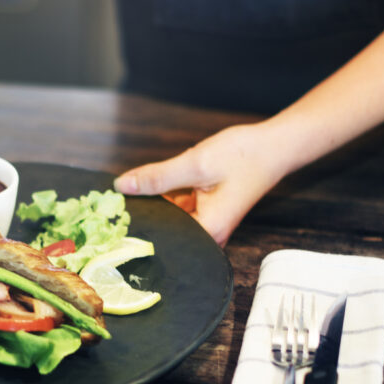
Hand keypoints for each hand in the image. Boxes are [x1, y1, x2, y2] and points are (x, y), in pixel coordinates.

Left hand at [113, 122, 288, 245]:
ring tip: (126, 195)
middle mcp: (207, 234)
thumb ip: (157, 177)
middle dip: (142, 214)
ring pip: (168, 217)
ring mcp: (206, 223)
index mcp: (207, 231)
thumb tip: (121, 186)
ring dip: (153, 204)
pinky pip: (176, 208)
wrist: (273, 146)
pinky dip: (165, 197)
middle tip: (112, 204)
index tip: (109, 219)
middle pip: (164, 230)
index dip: (135, 228)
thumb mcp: (195, 164)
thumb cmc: (244, 156)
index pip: (161, 238)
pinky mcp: (205, 211)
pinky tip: (153, 186)